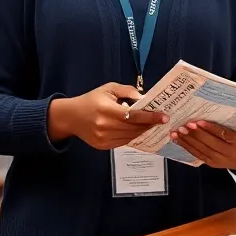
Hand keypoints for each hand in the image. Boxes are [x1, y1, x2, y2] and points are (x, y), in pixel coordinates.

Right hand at [47, 82, 167, 149]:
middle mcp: (105, 126)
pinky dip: (133, 136)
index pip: (134, 115)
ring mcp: (104, 138)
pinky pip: (124, 142)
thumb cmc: (91, 100)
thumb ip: (127, 91)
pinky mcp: (103, 146)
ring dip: (143, 131)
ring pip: (131, 137)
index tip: (164, 117)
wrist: (71, 117)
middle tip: (161, 119)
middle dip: (150, 124)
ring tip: (151, 124)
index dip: (151, 117)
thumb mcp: (108, 89)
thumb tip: (144, 98)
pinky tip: (137, 130)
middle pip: (134, 128)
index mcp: (106, 109)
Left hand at [170, 121, 235, 169]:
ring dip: (188, 141)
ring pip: (202, 150)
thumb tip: (208, 112)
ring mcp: (220, 161)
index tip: (199, 121)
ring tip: (177, 133)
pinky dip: (187, 148)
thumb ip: (228, 123)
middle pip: (210, 143)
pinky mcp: (213, 164)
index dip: (210, 128)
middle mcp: (229, 153)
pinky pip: (198, 155)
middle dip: (196, 134)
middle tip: (184, 126)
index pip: (223, 134)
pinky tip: (179, 141)